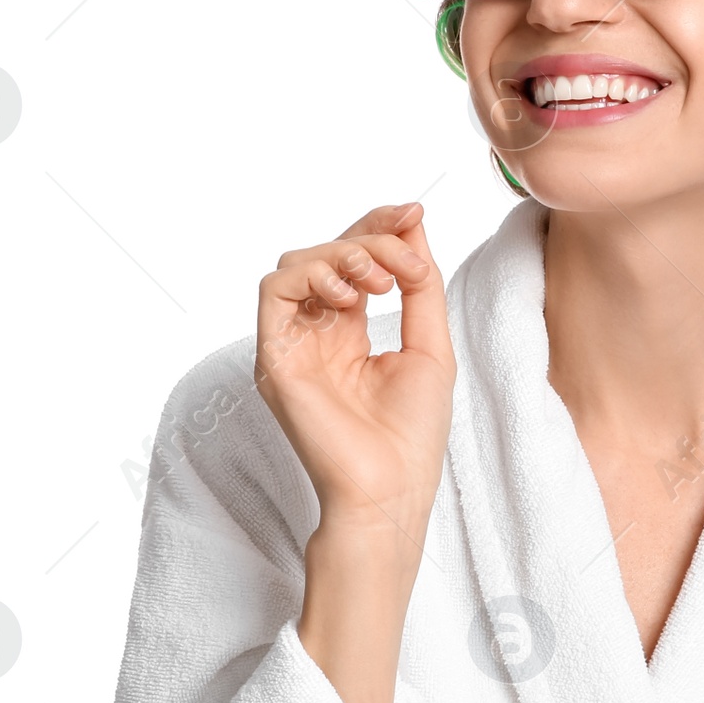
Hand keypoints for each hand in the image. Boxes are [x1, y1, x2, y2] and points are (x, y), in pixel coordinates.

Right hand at [255, 201, 454, 540]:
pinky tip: (350, 297)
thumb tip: (414, 225)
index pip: (355, 261)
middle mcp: (316, 334)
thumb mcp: (430, 344)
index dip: (379, 228)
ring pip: (296, 264)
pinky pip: (273, 291)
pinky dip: (311, 277)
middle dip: (369, 238)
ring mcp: (292, 346)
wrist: (392, 488)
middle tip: (405, 254)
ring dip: (344, 255)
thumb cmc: (413, 432)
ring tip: (381, 282)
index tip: (415, 213)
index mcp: (351, 333)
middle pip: (327, 254)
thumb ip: (421, 285)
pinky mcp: (273, 358)